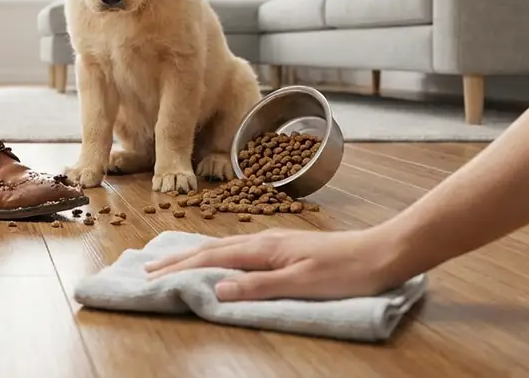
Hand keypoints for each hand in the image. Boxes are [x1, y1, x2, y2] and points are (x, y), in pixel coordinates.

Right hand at [142, 227, 406, 301]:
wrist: (382, 254)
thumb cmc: (346, 272)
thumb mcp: (302, 285)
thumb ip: (259, 287)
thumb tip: (218, 288)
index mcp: (263, 249)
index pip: (212, 258)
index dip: (180, 267)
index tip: (152, 275)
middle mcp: (263, 240)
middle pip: (211, 249)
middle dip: (178, 258)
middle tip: (147, 267)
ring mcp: (273, 242)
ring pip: (223, 246)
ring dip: (194, 254)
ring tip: (172, 259)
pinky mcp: (284, 248)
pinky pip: (238, 249)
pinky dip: (216, 254)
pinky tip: (218, 257)